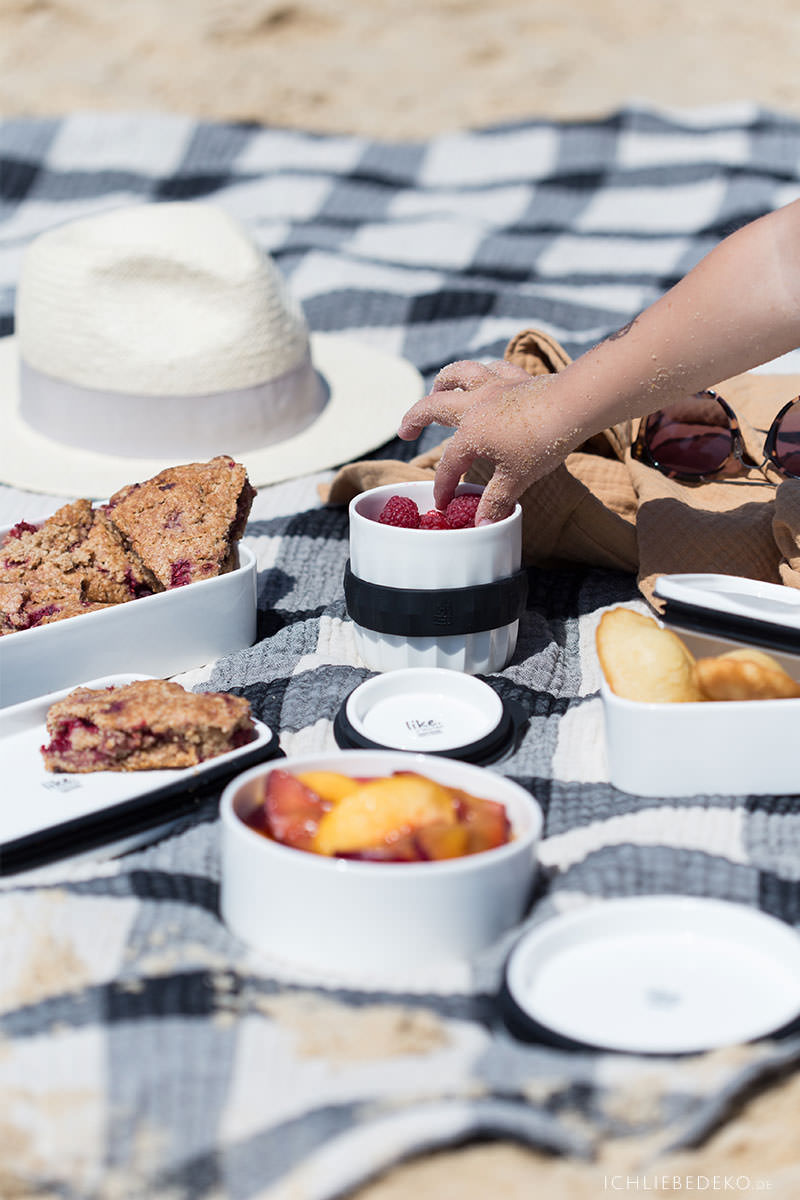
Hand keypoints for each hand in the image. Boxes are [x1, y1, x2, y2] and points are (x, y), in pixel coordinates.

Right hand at [398, 359, 578, 522]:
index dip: (443, 486)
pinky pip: (493, 368)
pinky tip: (485, 377)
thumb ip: (496, 501)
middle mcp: (475, 404)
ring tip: (436, 389)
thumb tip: (482, 526)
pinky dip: (484, 372)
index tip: (443, 504)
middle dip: (414, 419)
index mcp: (471, 433)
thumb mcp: (517, 479)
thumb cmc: (543, 442)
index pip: (449, 464)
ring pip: (459, 375)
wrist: (574, 405)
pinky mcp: (516, 378)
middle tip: (405, 431)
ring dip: (443, 381)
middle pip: (434, 407)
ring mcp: (494, 386)